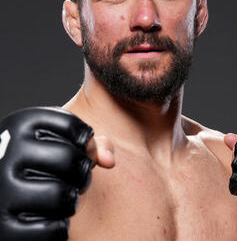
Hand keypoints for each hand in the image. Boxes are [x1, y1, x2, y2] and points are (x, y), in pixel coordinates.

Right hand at [0, 106, 113, 240]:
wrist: (6, 191)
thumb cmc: (42, 163)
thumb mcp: (61, 142)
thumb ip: (91, 145)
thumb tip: (109, 161)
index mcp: (22, 122)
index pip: (72, 125)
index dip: (86, 142)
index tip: (80, 152)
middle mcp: (7, 150)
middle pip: (67, 158)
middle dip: (82, 171)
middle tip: (76, 179)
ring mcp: (2, 188)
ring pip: (59, 194)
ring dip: (70, 200)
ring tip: (64, 197)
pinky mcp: (4, 226)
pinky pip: (49, 229)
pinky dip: (59, 227)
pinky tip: (52, 218)